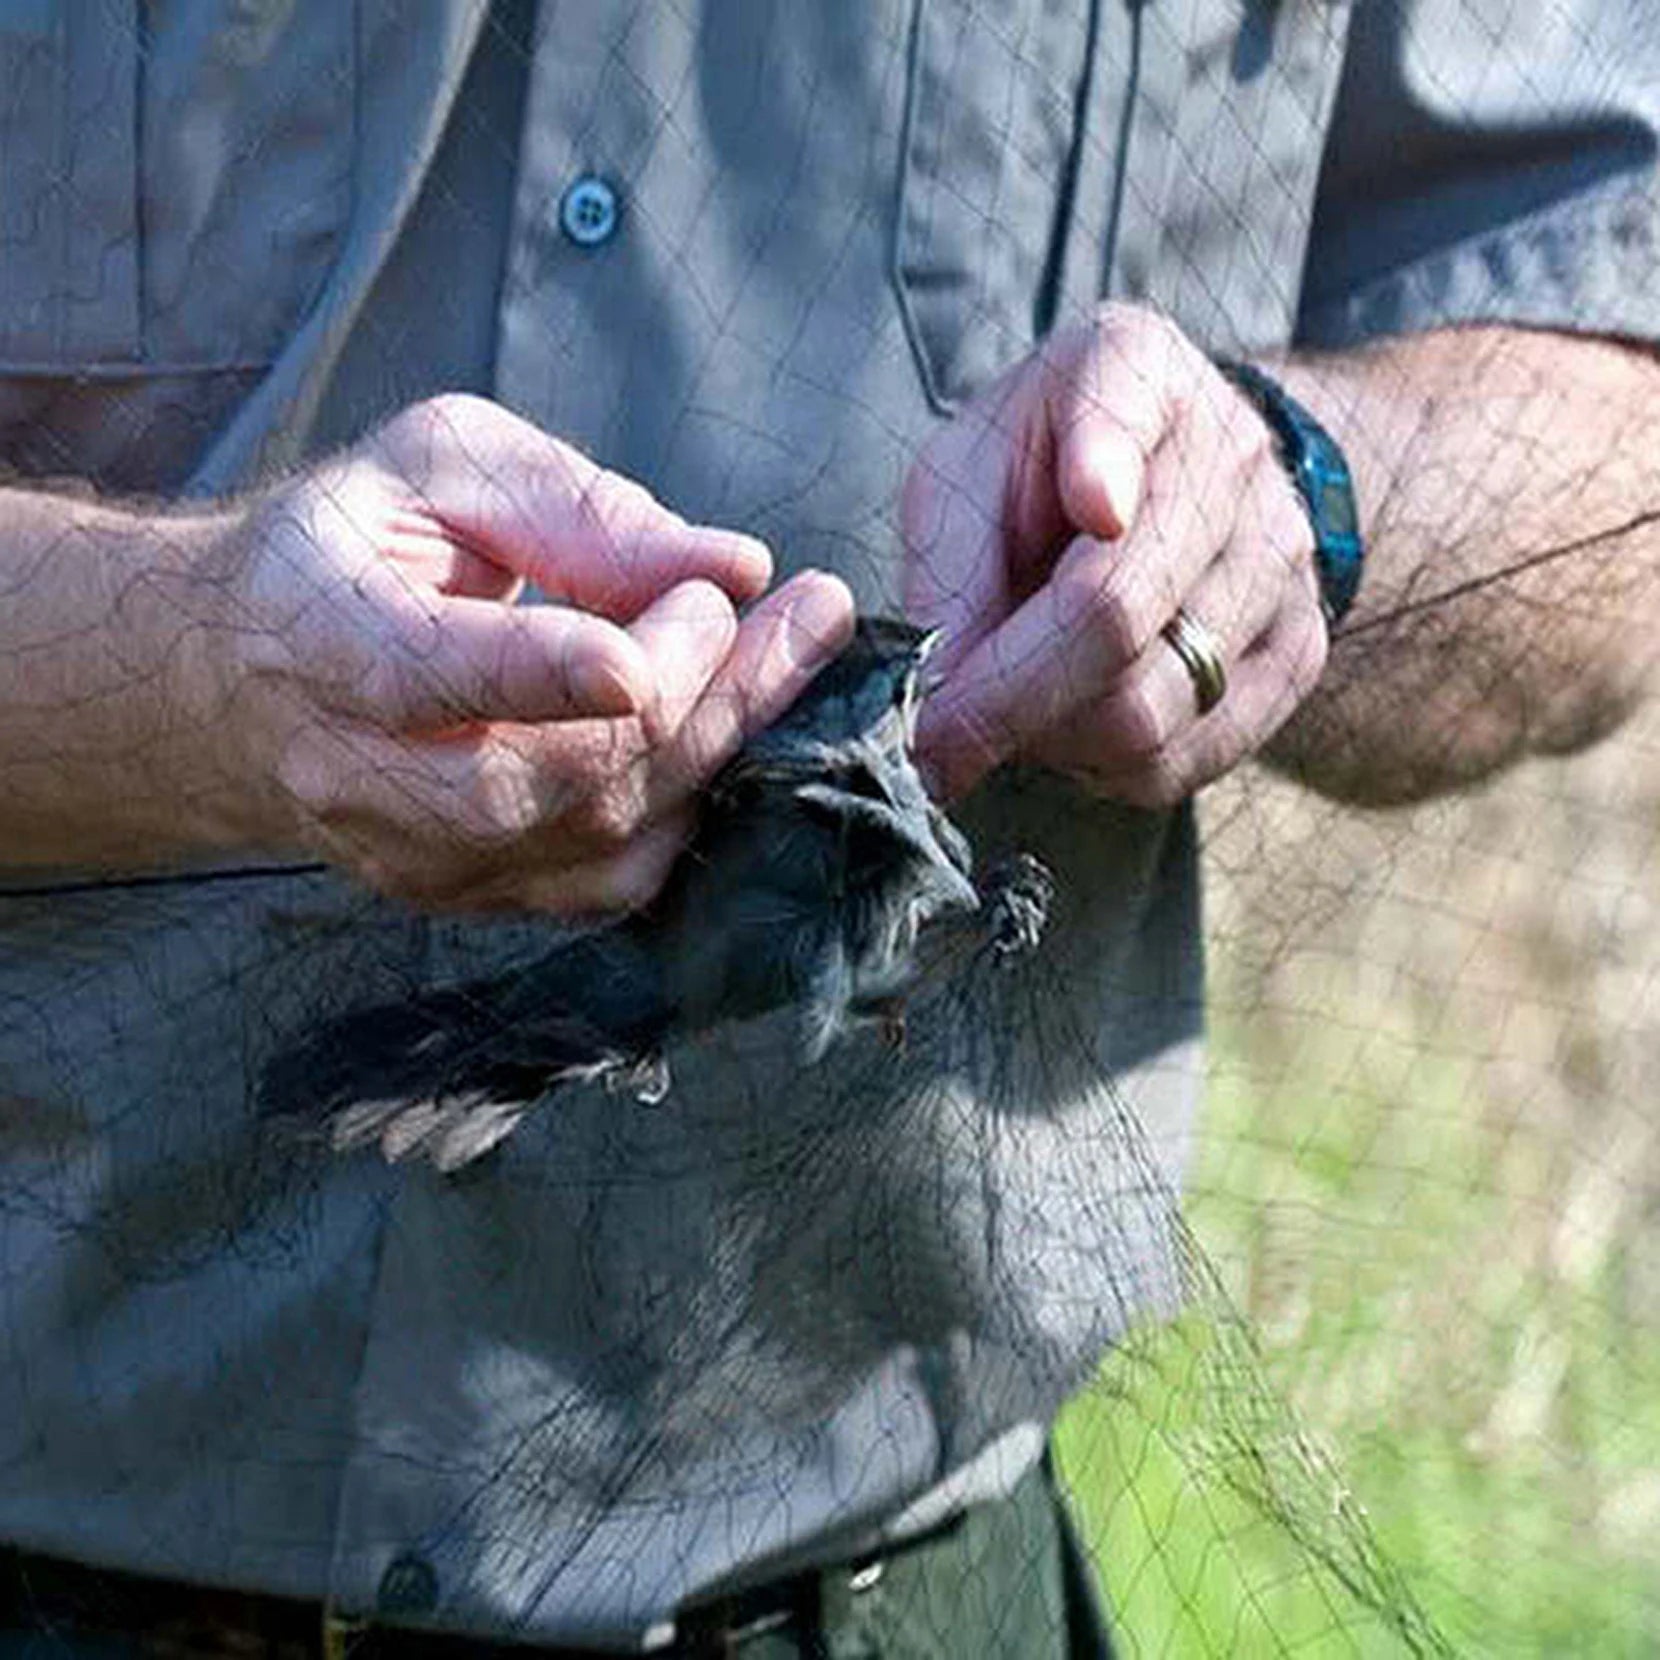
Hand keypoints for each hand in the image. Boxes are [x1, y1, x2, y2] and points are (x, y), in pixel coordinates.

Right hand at [180, 394, 853, 911]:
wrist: (241, 680)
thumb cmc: (353, 545)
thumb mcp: (437, 464)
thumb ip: (572, 508)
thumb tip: (731, 567)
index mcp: (321, 639)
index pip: (428, 673)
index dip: (558, 663)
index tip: (697, 611)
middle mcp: (357, 776)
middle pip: (553, 776)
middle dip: (701, 693)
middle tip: (807, 613)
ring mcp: (416, 858)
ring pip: (601, 838)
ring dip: (722, 745)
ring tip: (793, 654)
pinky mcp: (470, 898)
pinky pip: (612, 881)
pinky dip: (693, 806)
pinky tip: (730, 725)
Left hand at [902, 303, 1327, 805]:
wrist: (1163, 489)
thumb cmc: (1036, 478)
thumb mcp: (964, 478)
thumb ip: (946, 569)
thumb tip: (938, 697)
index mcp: (1135, 371)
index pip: (1125, 414)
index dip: (1107, 464)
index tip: (1095, 506)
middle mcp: (1230, 454)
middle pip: (1115, 613)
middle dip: (999, 699)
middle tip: (936, 734)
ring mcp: (1278, 558)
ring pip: (1146, 710)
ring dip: (1050, 740)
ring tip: (1015, 709)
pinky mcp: (1295, 652)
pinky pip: (1183, 760)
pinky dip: (1104, 770)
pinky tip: (1075, 727)